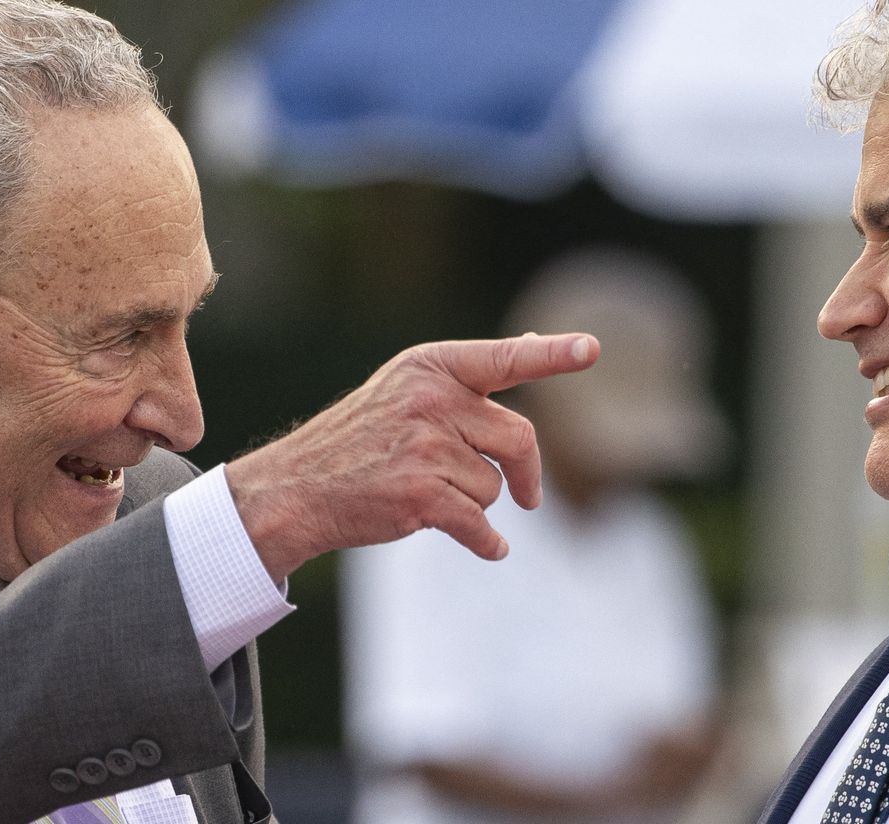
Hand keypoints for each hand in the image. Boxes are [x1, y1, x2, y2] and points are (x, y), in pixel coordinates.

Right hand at [224, 333, 597, 579]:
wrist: (298, 488)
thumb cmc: (362, 437)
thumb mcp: (408, 387)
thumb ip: (472, 375)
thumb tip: (536, 343)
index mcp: (431, 367)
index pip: (505, 358)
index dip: (552, 356)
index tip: (591, 348)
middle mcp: (430, 400)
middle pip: (518, 437)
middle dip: (526, 471)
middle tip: (529, 495)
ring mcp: (424, 448)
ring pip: (496, 486)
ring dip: (478, 501)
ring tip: (436, 495)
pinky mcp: (420, 496)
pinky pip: (480, 524)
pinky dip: (487, 542)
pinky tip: (489, 546)